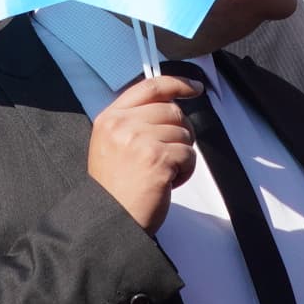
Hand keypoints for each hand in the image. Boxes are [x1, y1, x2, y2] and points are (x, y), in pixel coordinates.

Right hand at [85, 70, 200, 228]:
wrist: (110, 219)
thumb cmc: (115, 188)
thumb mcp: (112, 145)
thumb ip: (134, 122)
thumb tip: (171, 106)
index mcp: (110, 117)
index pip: (150, 86)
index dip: (177, 84)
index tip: (194, 88)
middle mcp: (123, 124)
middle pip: (172, 111)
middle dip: (180, 132)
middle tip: (170, 155)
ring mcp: (140, 140)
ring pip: (184, 133)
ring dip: (181, 155)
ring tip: (163, 173)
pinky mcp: (158, 159)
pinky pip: (189, 155)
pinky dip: (186, 171)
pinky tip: (168, 183)